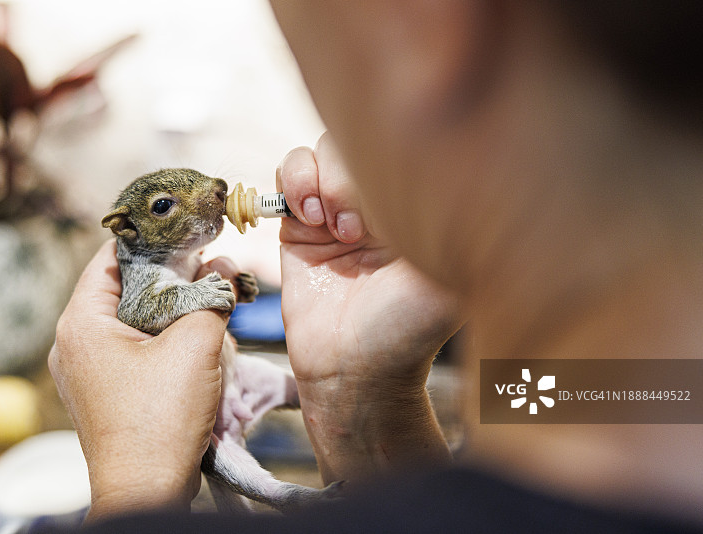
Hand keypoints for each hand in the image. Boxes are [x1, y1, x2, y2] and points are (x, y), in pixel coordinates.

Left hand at [48, 241, 230, 519]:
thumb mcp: (196, 348)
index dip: (155, 238)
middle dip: (171, 276)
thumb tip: (226, 267)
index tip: (191, 230)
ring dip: (172, 308)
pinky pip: (133, 346)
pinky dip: (163, 336)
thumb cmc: (160, 422)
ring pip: (133, 317)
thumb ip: (213, 296)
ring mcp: (86, 369)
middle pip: (125, 286)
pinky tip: (195, 339)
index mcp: (82, 321)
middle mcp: (74, 341)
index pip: (114, 254)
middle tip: (210, 265)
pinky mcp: (103, 390)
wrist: (145, 494)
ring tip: (208, 301)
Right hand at [278, 133, 462, 482]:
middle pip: (353, 141)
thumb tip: (461, 159)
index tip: (383, 215)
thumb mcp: (448, 274)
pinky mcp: (298, 227)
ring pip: (318, 152)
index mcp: (417, 206)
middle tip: (353, 231)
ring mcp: (335, 212)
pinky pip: (285, 176)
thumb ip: (456, 219)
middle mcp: (376, 204)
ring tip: (329, 227)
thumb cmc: (407, 330)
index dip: (381, 166)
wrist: (353, 372)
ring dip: (316, 180)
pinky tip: (307, 221)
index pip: (399, 146)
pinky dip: (291, 186)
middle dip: (345, 177)